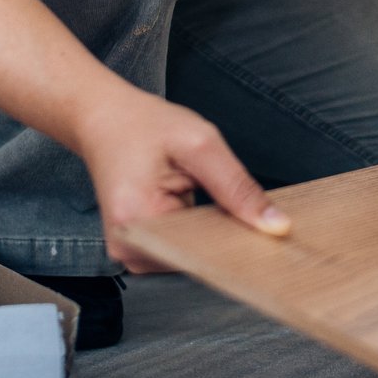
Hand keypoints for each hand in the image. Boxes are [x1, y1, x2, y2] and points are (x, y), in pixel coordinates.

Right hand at [76, 91, 291, 272]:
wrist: (103, 119)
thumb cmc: (143, 125)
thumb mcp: (200, 143)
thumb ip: (237, 187)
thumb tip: (275, 226)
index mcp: (137, 221)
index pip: (204, 254)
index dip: (242, 245)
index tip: (273, 238)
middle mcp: (128, 247)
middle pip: (198, 259)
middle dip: (228, 238)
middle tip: (252, 214)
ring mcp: (130, 252)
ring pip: (192, 256)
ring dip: (211, 235)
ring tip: (220, 205)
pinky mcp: (138, 248)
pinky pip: (180, 250)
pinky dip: (198, 234)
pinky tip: (206, 213)